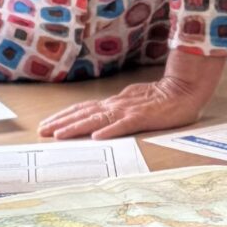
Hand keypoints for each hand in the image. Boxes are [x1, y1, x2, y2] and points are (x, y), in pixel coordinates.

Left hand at [41, 78, 212, 140]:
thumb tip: (101, 120)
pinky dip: (109, 130)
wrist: (184, 89)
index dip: (64, 116)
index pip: (83, 109)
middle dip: (61, 123)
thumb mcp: (134, 103)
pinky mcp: (143, 117)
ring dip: (76, 127)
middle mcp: (116, 105)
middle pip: (84, 114)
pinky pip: (124, 125)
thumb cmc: (161, 98)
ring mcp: (129, 110)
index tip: (47, 124)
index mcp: (114, 103)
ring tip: (59, 135)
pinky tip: (97, 137)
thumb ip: (118, 110)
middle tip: (42, 131)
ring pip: (97, 119)